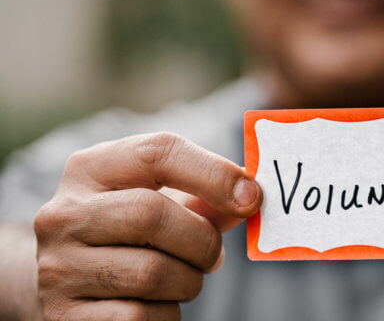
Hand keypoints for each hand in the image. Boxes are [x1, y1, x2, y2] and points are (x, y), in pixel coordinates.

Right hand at [34, 132, 261, 319]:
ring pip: (151, 272)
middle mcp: (63, 213)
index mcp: (90, 169)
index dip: (214, 173)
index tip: (252, 198)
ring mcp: (57, 266)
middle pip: (151, 214)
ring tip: (181, 279)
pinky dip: (166, 314)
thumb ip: (202, 198)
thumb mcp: (157, 202)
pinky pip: (140, 317)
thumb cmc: (129, 234)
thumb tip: (248, 197)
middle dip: (202, 239)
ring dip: (188, 281)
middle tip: (213, 255)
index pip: (157, 152)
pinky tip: (156, 304)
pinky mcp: (64, 315)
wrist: (71, 283)